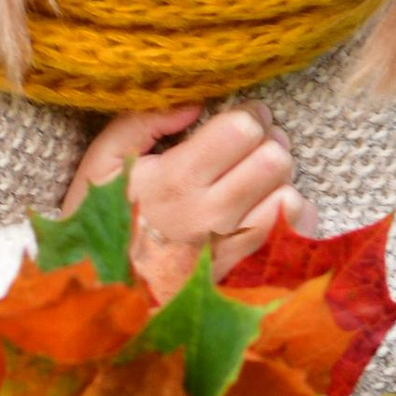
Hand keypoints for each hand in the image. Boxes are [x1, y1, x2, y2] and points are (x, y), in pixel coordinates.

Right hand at [67, 102, 302, 300]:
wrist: (101, 292)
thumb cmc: (104, 220)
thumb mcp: (102, 163)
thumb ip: (141, 122)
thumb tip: (194, 102)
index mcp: (175, 180)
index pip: (241, 130)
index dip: (247, 116)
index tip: (239, 120)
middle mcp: (209, 214)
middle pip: (274, 160)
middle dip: (269, 145)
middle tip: (253, 148)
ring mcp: (231, 248)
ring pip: (289, 197)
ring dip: (279, 182)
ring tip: (258, 181)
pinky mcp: (244, 273)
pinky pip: (294, 236)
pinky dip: (291, 218)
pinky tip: (267, 210)